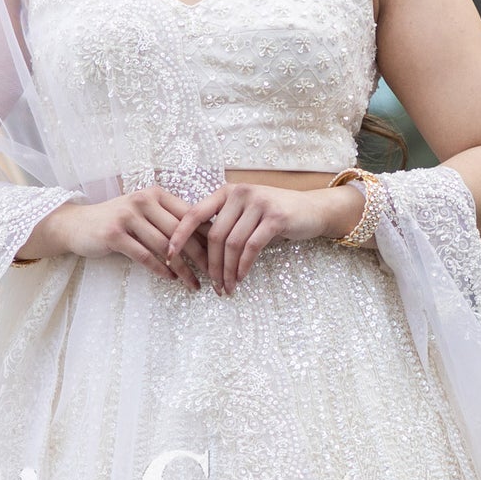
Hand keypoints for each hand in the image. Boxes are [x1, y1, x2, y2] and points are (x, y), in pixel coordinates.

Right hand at [51, 186, 206, 285]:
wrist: (78, 225)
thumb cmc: (118, 223)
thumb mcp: (145, 215)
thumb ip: (169, 222)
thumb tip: (207, 240)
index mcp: (156, 194)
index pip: (190, 215)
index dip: (208, 237)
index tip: (222, 256)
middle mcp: (143, 200)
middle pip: (181, 231)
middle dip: (201, 256)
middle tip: (215, 275)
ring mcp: (128, 216)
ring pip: (165, 246)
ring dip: (183, 268)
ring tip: (195, 284)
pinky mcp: (115, 234)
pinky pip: (144, 255)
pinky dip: (160, 269)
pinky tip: (171, 279)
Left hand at [164, 181, 358, 295]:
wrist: (312, 210)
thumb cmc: (274, 215)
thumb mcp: (245, 213)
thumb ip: (224, 223)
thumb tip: (195, 251)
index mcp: (227, 192)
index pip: (194, 213)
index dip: (179, 235)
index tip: (168, 255)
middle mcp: (240, 193)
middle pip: (215, 235)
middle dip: (211, 264)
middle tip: (212, 285)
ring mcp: (259, 203)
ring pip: (232, 243)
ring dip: (227, 270)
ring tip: (226, 288)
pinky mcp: (275, 217)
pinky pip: (251, 247)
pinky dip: (243, 266)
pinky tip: (241, 278)